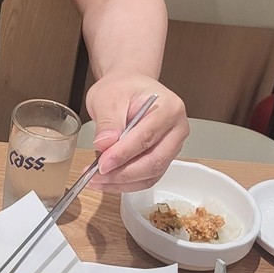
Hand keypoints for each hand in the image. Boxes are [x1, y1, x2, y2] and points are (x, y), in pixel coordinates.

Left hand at [83, 74, 187, 191]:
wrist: (129, 88)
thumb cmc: (122, 88)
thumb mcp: (108, 97)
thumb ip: (108, 122)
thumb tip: (104, 146)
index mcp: (169, 109)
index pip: (146, 137)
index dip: (123, 154)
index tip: (102, 164)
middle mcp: (177, 129)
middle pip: (154, 161)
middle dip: (123, 174)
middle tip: (96, 176)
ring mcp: (172, 146)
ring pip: (151, 174)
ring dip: (122, 182)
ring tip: (96, 180)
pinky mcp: (163, 158)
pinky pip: (147, 177)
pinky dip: (126, 183)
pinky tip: (107, 181)